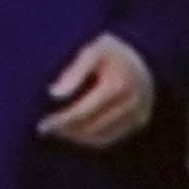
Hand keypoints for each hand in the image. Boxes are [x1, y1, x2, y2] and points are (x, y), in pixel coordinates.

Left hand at [39, 35, 158, 148]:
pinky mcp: (139, 121)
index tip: (42, 124)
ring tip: (58, 130)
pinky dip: (91, 138)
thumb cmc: (113, 50)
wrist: (146, 54)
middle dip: (66, 130)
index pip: (82, 112)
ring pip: (100, 137)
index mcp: (117, 85)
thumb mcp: (93, 50)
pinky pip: (111, 137)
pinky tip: (76, 132)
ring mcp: (138, 115)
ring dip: (77, 137)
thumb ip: (74, 71)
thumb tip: (53, 94)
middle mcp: (130, 103)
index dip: (60, 120)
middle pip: (91, 127)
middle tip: (46, 129)